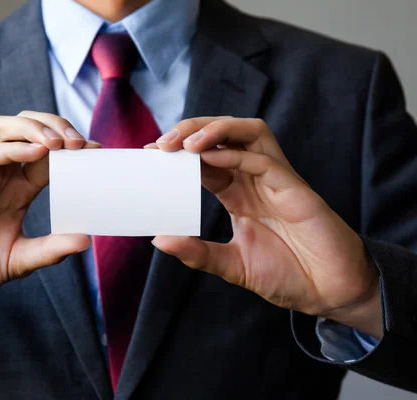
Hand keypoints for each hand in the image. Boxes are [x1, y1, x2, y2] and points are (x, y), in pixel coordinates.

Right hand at [0, 111, 97, 306]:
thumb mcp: (20, 259)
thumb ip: (50, 249)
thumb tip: (86, 240)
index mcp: (18, 189)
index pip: (50, 155)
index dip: (74, 148)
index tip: (98, 151)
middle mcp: (2, 175)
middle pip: (30, 128)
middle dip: (57, 126)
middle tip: (81, 142)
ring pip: (6, 128)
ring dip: (35, 126)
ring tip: (60, 141)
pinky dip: (14, 146)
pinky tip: (37, 151)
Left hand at [148, 117, 382, 337]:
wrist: (330, 292)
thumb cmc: (287, 275)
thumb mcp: (231, 265)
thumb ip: (197, 252)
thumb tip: (159, 239)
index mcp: (238, 193)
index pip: (205, 159)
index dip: (178, 152)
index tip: (150, 153)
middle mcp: (254, 179)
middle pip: (223, 135)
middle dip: (191, 130)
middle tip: (161, 144)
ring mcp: (276, 180)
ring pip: (248, 133)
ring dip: (214, 129)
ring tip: (184, 143)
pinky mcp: (295, 189)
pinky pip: (264, 160)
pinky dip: (235, 153)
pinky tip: (209, 158)